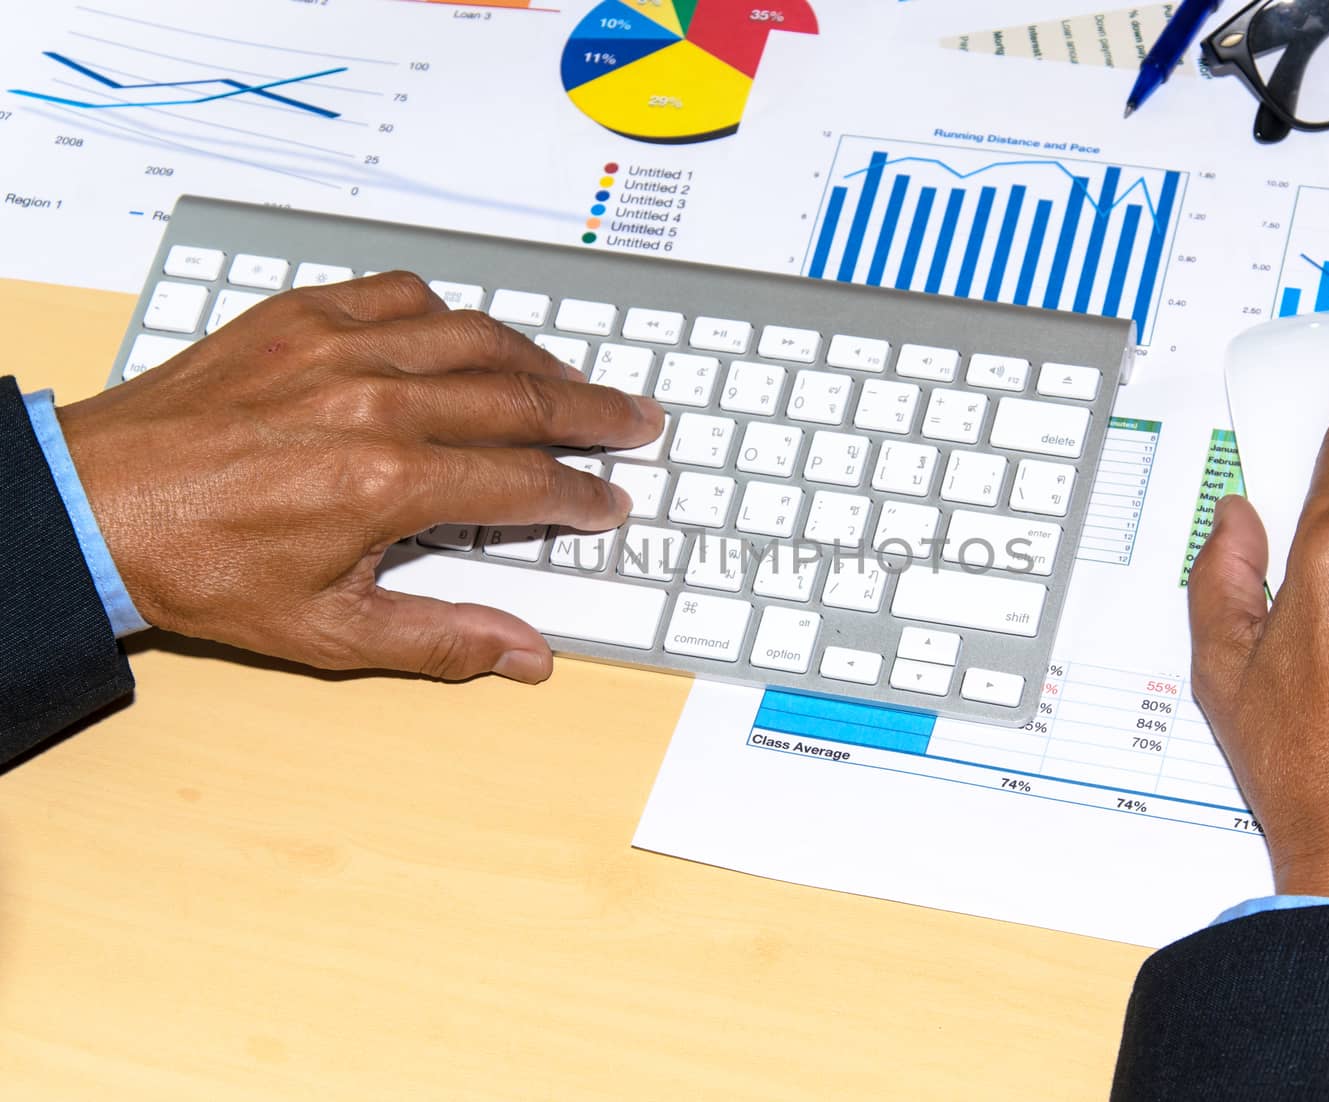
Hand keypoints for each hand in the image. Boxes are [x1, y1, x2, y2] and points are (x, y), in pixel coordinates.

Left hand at [57, 272, 663, 685]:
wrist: (95, 506)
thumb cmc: (202, 568)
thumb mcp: (326, 634)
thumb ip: (441, 639)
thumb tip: (527, 655)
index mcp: (385, 482)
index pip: (522, 481)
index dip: (580, 495)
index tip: (609, 502)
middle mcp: (373, 400)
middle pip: (521, 397)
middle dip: (592, 415)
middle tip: (636, 422)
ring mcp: (336, 346)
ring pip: (474, 337)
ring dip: (538, 360)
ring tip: (574, 383)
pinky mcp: (298, 316)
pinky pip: (402, 294)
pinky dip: (451, 315)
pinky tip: (468, 337)